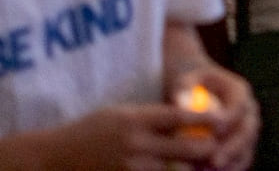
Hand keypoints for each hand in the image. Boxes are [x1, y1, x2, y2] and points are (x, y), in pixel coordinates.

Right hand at [41, 102, 206, 170]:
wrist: (56, 157)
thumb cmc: (92, 131)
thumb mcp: (121, 113)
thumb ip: (151, 118)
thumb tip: (186, 118)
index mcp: (135, 119)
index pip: (179, 117)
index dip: (205, 119)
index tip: (222, 119)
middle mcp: (136, 145)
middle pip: (186, 149)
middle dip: (207, 150)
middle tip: (221, 148)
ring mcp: (131, 169)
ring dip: (191, 170)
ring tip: (208, 166)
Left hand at [172, 66, 260, 170]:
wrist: (192, 99)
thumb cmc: (187, 89)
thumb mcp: (184, 83)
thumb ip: (183, 90)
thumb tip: (182, 104)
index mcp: (239, 91)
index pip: (239, 105)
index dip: (229, 119)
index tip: (215, 131)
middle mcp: (248, 112)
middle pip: (247, 132)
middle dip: (232, 148)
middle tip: (214, 161)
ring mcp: (247, 133)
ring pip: (245, 151)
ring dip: (229, 164)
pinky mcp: (242, 149)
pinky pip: (239, 163)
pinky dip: (227, 170)